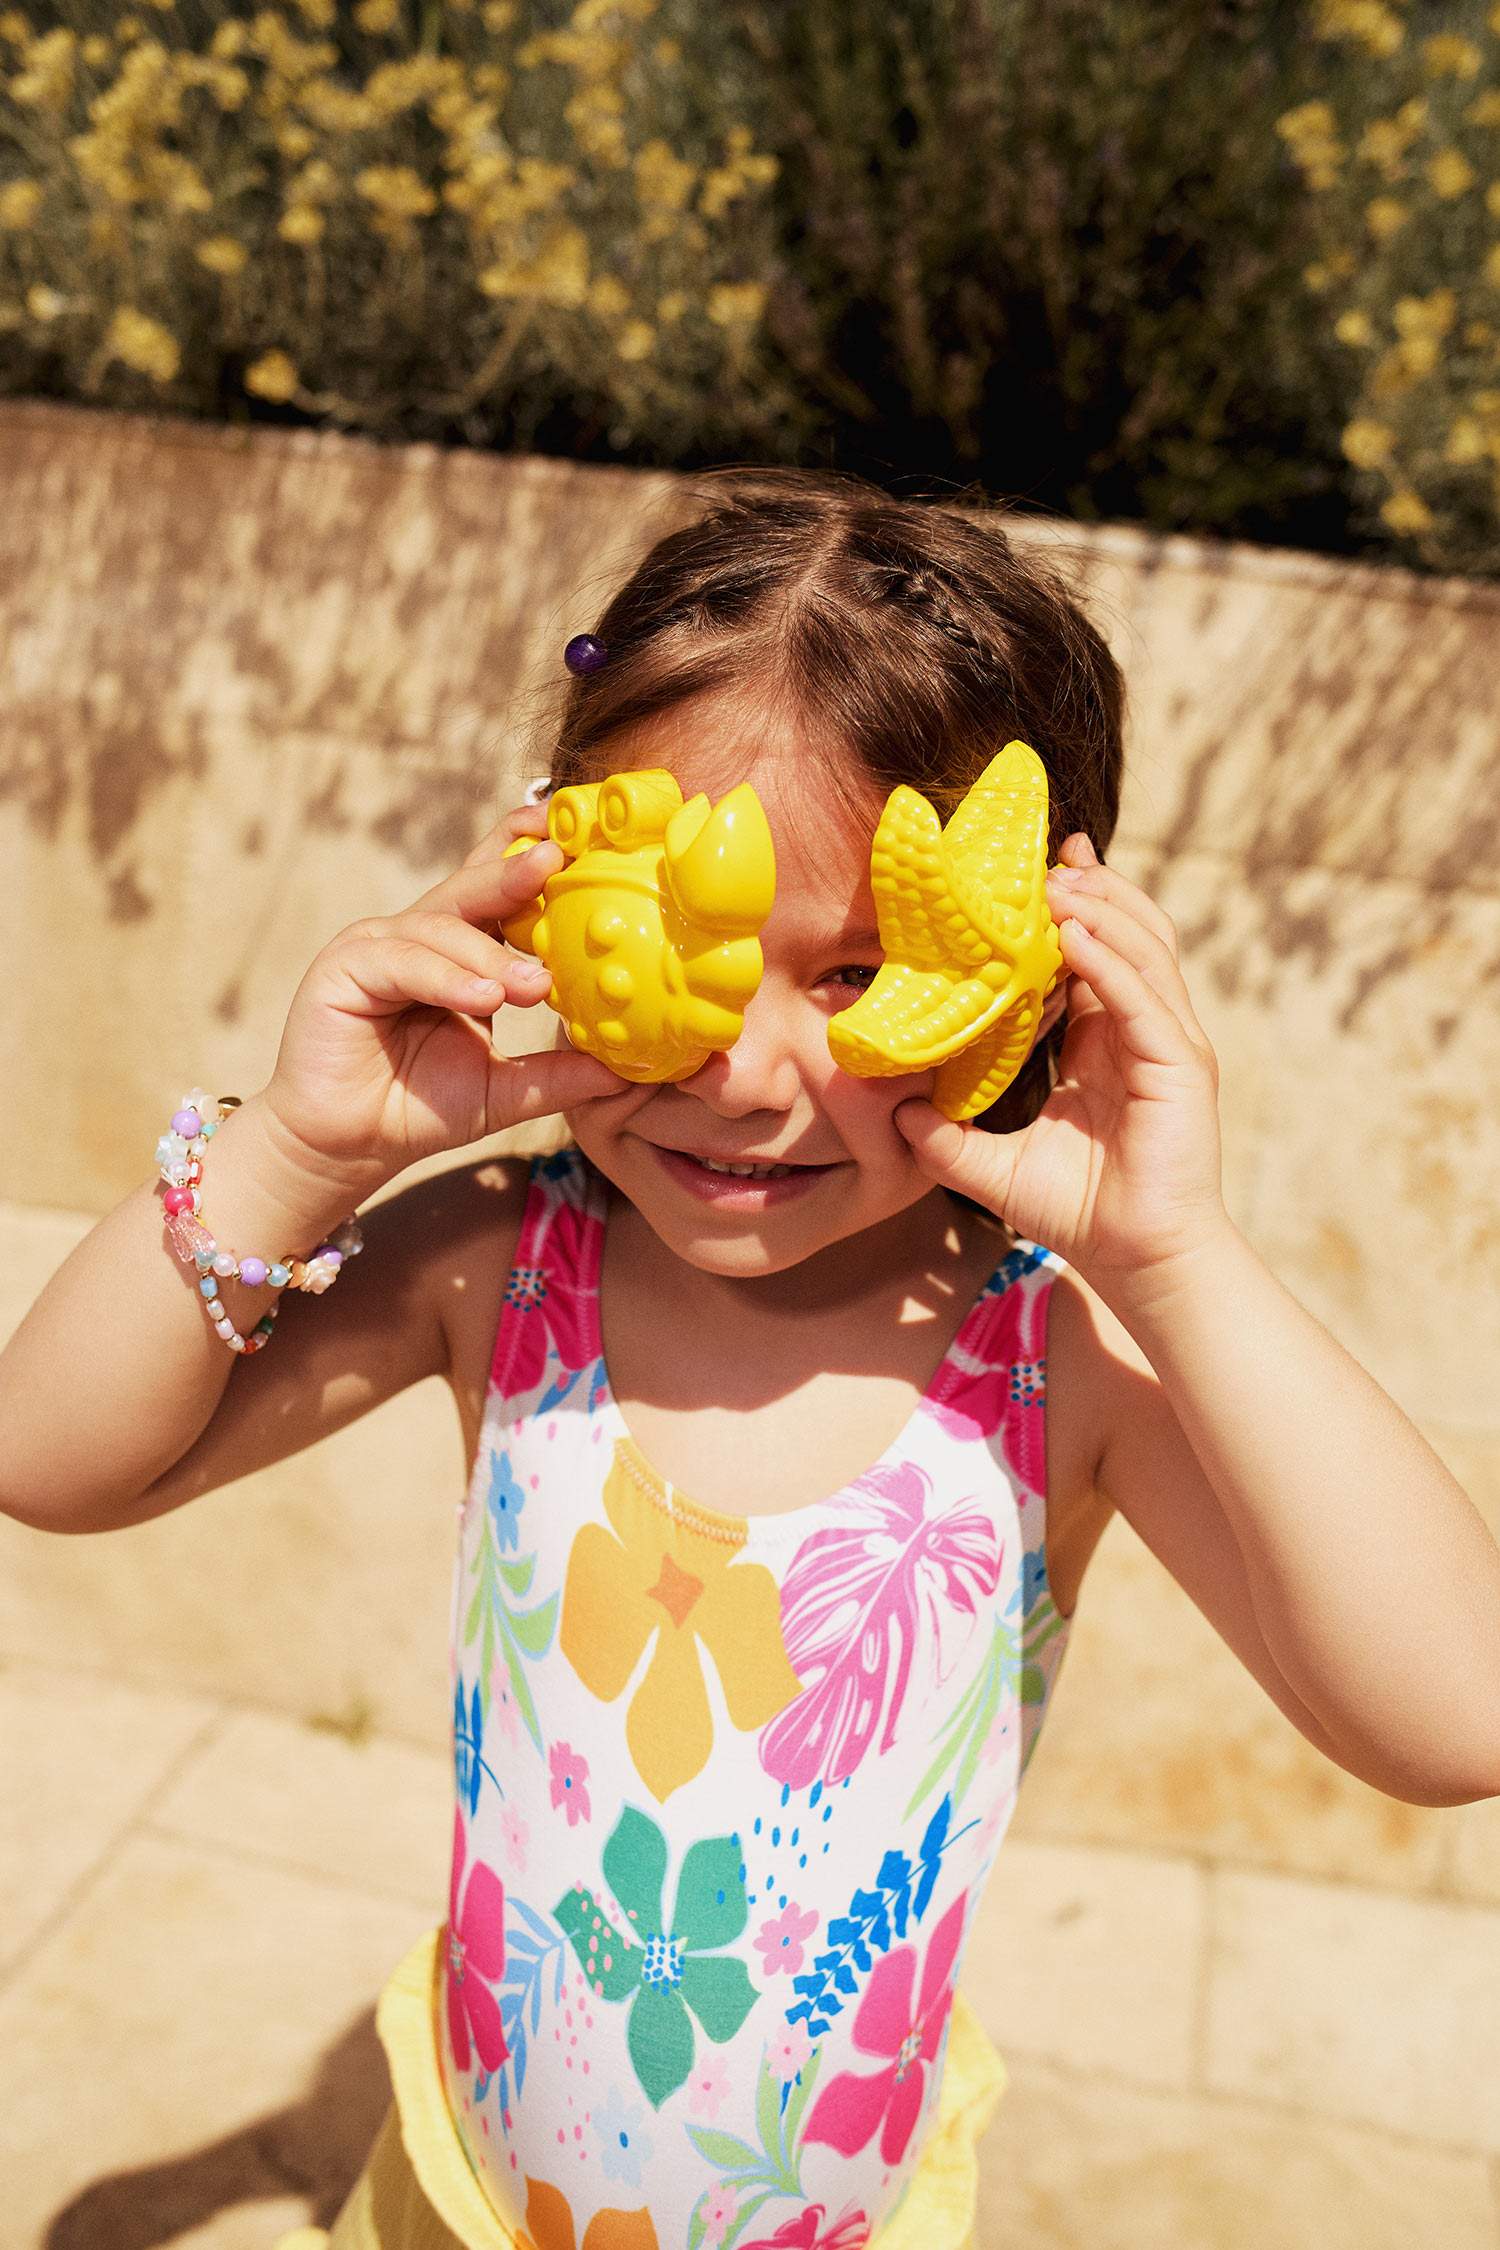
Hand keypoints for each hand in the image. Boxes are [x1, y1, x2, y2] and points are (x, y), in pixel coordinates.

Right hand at [256, 800, 622, 1198]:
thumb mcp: (504, 1088)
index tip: (578, 834)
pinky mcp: (344, 968)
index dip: (530, 852)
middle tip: (558, 859)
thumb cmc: (419, 1107)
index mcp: (459, 948)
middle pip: (472, 887)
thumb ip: (557, 1073)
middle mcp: (419, 935)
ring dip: (490, 954)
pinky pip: (402, 960)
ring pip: (442, 927)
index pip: (498, 886)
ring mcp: (378, 945)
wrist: (347, 1147)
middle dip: (515, 871)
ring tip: (532, 984)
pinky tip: (482, 998)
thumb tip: (626, 1067)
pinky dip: (445, 977)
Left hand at [894, 832, 1233, 1297]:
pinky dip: (1110, 961)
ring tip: (1056, 878)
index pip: (1097, 956)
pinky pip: (1142, 998)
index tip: (1039, 869)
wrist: (1139, 1262)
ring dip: (1101, 908)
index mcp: (1111, 1043)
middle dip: (1093, 888)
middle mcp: (1145, 1033)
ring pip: (1142, 951)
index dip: (1073, 910)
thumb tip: (895, 1111)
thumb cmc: (1084, 1215)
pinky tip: (1074, 934)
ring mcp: (1169, 1044)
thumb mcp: (998, 1168)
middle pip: (1129, 935)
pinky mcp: (1181, 1065)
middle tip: (1048, 854)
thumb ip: (948, 1139)